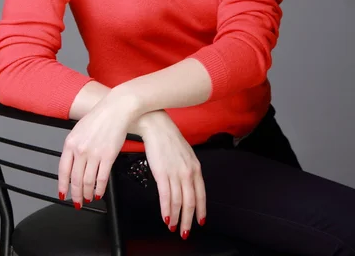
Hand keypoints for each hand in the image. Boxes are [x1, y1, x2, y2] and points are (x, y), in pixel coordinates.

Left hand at [58, 94, 137, 207]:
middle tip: (77, 201)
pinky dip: (100, 188)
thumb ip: (74, 146)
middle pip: (75, 179)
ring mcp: (94, 154)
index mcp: (70, 143)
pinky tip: (99, 192)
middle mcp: (80, 150)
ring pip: (88, 181)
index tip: (63, 193)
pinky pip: (102, 178)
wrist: (116, 109)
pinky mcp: (108, 156)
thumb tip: (72, 163)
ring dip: (87, 193)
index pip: (63, 170)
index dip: (63, 185)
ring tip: (88, 198)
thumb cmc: (100, 116)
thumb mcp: (79, 129)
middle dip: (75, 194)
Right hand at [139, 112, 206, 238]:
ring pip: (178, 202)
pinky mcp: (162, 173)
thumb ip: (188, 169)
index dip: (201, 210)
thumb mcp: (185, 153)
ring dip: (176, 218)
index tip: (200, 221)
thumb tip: (187, 184)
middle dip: (188, 220)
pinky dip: (166, 210)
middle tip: (185, 232)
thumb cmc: (168, 138)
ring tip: (173, 227)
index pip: (201, 194)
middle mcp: (188, 171)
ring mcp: (176, 173)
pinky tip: (165, 218)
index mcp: (195, 167)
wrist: (156, 126)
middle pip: (191, 202)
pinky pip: (166, 197)